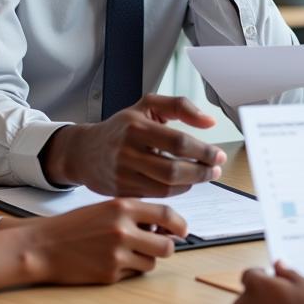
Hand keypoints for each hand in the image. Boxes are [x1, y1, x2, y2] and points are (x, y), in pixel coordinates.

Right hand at [21, 198, 187, 284]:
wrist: (43, 246)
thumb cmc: (75, 225)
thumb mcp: (106, 208)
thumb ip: (135, 214)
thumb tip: (165, 229)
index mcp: (122, 207)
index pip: (166, 214)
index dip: (180, 224)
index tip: (182, 230)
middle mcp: (122, 229)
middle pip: (166, 246)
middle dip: (165, 248)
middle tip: (157, 246)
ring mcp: (116, 254)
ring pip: (151, 263)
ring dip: (145, 260)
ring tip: (126, 253)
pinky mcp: (110, 275)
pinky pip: (133, 275)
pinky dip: (128, 271)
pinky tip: (110, 262)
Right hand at [41, 94, 226, 195]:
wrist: (85, 151)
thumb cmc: (121, 127)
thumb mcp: (147, 106)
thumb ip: (180, 106)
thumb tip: (209, 122)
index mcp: (135, 126)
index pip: (178, 142)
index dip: (203, 151)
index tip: (218, 155)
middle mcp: (126, 151)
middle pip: (173, 169)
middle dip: (201, 171)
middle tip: (215, 169)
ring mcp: (122, 174)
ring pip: (166, 187)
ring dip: (191, 183)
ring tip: (202, 175)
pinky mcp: (121, 193)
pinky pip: (156, 197)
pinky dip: (175, 192)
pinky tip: (183, 183)